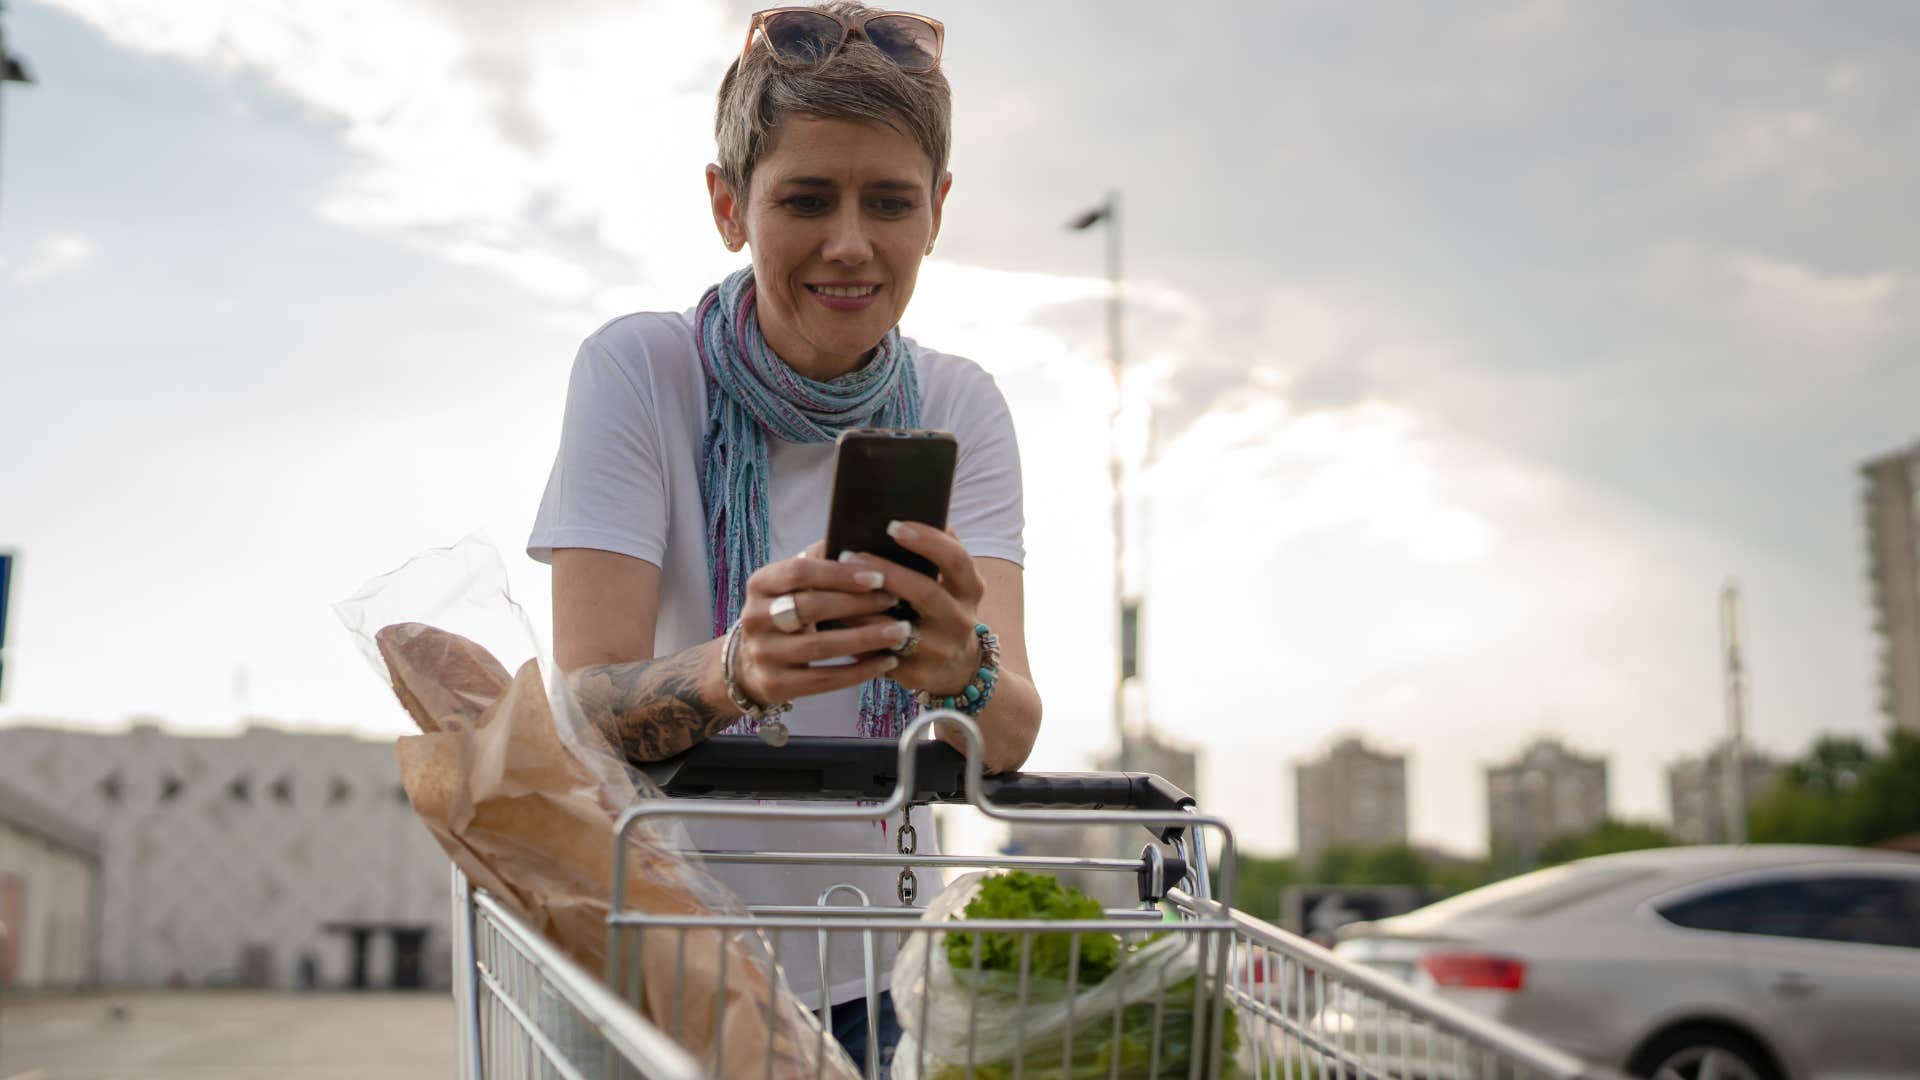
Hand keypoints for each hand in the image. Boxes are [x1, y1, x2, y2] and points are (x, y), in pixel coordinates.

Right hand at [732, 542, 910, 707]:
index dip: (839, 573)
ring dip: (865, 639)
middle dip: (858, 604)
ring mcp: (762, 654)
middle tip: (895, 602)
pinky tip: (887, 662)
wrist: (750, 664)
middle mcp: (755, 618)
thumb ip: (820, 562)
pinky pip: (823, 679)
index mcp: (761, 583)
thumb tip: (862, 538)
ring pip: (820, 646)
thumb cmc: (787, 611)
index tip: (877, 576)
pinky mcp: (774, 684)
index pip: (799, 572)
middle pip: (811, 608)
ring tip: (900, 633)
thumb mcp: (792, 584)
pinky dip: (859, 671)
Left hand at [835, 521, 984, 696]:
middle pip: (926, 592)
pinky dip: (855, 634)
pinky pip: (878, 652)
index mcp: (970, 589)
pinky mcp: (916, 673)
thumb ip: (935, 553)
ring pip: (897, 627)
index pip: (956, 560)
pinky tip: (833, 619)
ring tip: (834, 586)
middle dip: (886, 572)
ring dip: (863, 606)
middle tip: (850, 555)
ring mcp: (940, 649)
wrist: (957, 668)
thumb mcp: (951, 582)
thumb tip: (904, 511)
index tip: (894, 526)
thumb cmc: (942, 608)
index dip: (928, 541)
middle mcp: (961, 619)